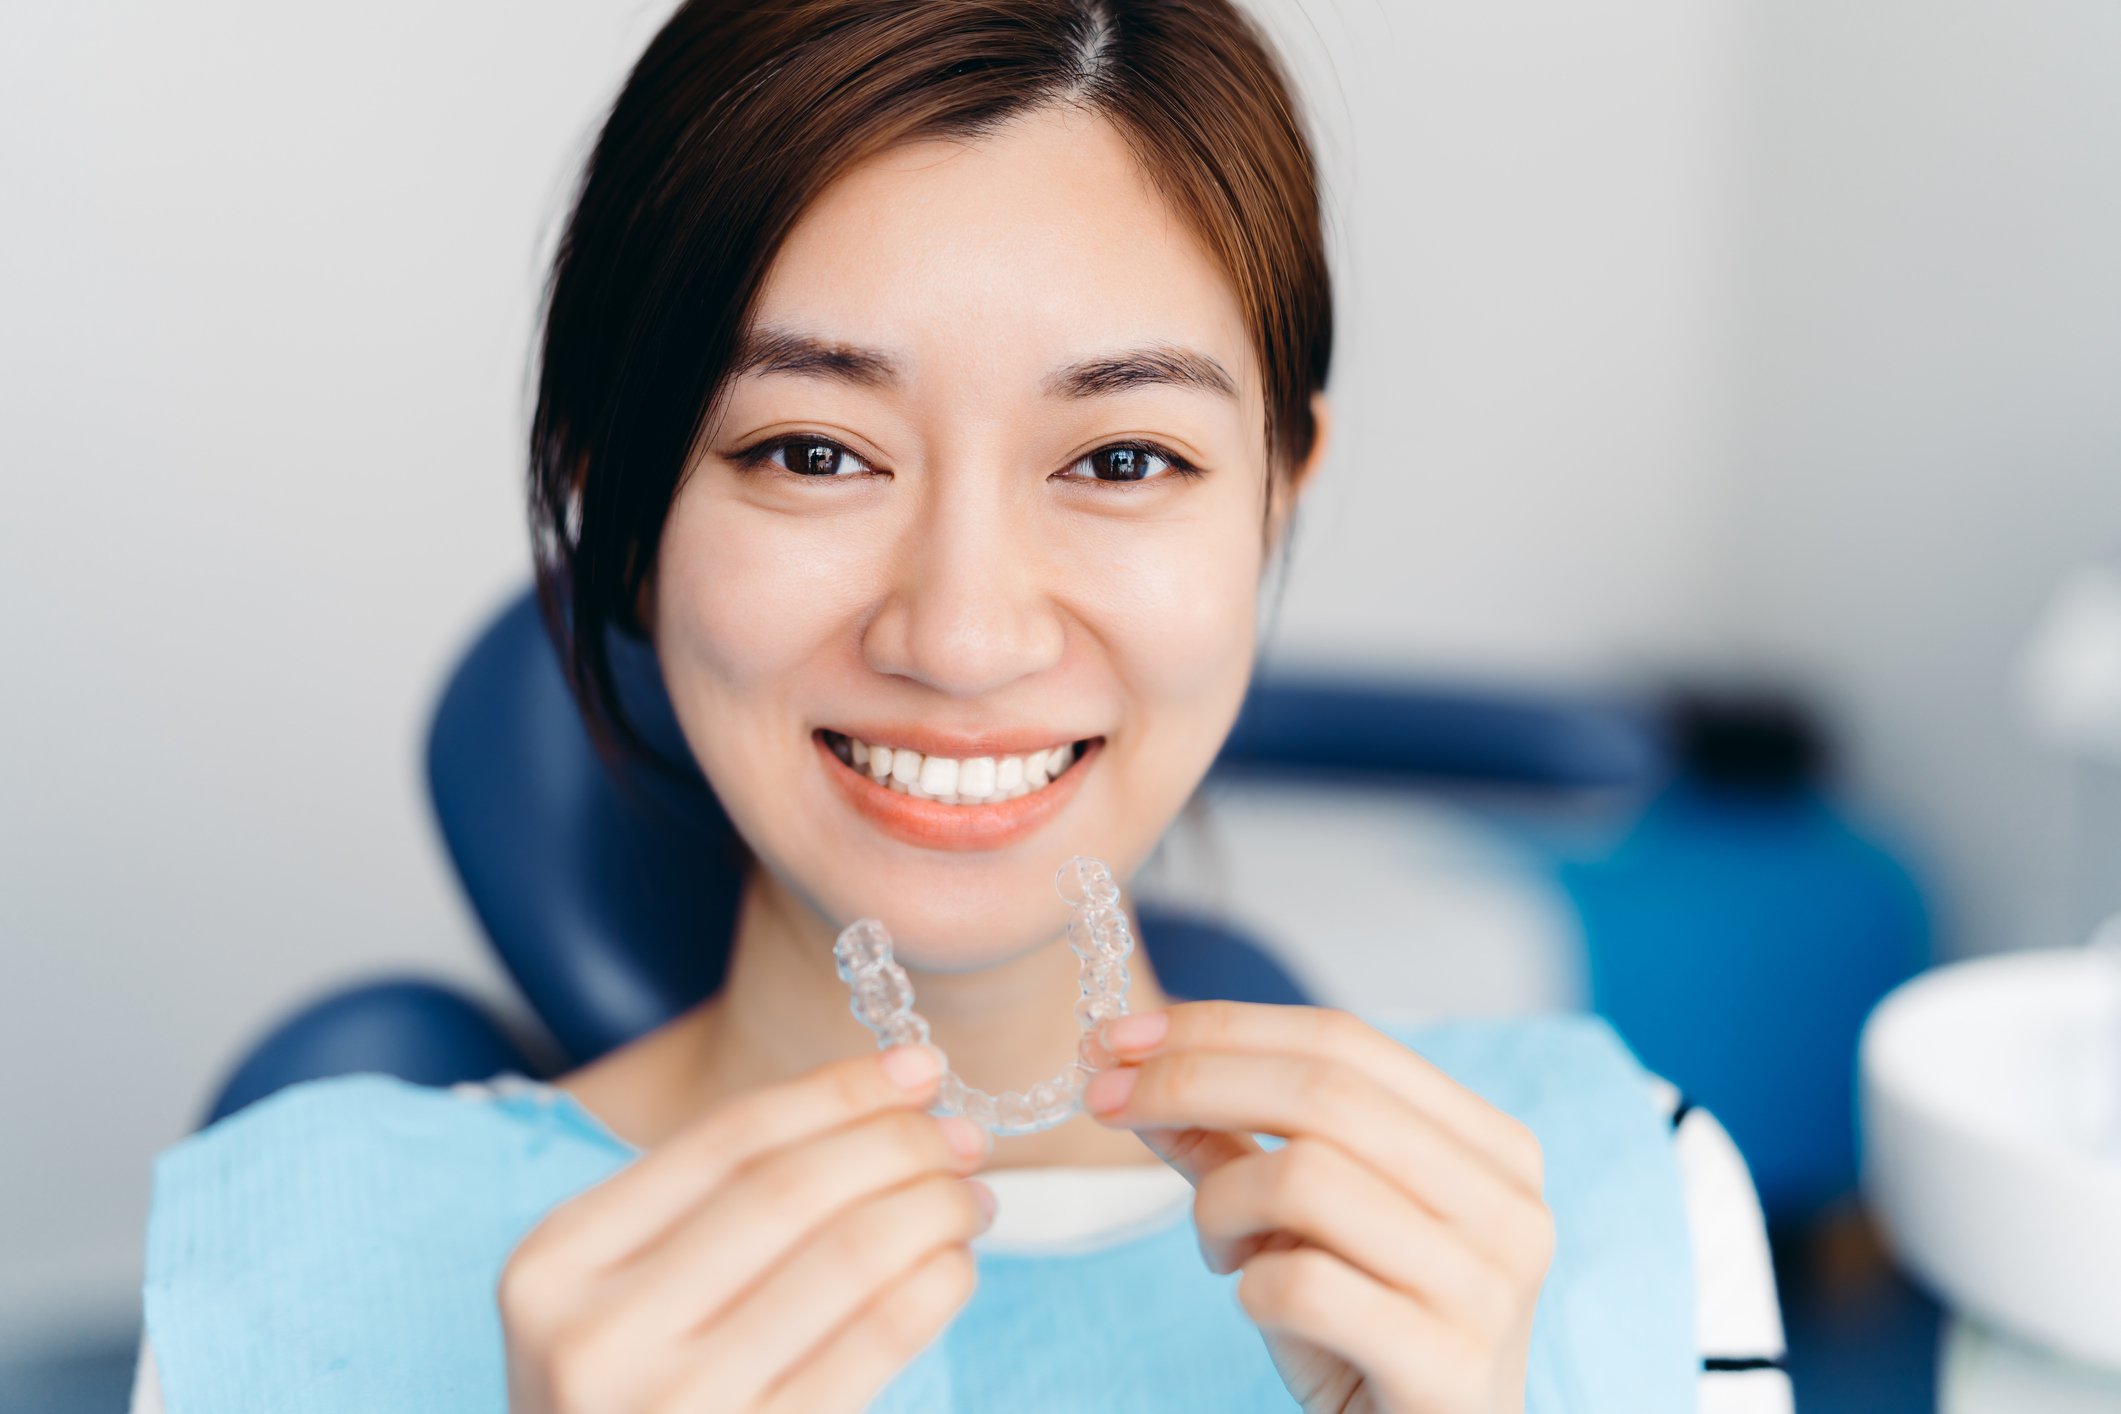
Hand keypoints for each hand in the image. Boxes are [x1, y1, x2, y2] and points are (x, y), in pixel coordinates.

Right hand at [497, 1044, 993, 1412]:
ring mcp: (675, 1405)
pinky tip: (954, 1266)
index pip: (726, 1140)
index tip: (916, 1067)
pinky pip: (877, 1342)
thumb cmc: (631, 1404)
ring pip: (847, 1256)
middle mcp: (599, 1335)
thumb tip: (888, 1102)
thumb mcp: (616, 1300)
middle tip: (961, 1135)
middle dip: (896, 1143)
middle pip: (788, 1190)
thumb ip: (710, 1209)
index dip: (836, 1091)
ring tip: (972, 1199)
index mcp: (557, 1263)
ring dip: (931, 1208)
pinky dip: (934, 1285)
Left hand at [1085, 1002, 1553, 1413]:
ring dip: (1221, 1204)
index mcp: (1490, 1148)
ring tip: (1221, 1250)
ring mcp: (1487, 1288)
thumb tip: (1130, 1069)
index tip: (1117, 1037)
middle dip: (1189, 1082)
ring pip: (1305, 1177)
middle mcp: (1508, 1206)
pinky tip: (1259, 1304)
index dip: (1220, 1026)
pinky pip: (1302, 1285)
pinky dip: (1249, 1286)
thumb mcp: (1301, 1228)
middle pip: (1323, 1091)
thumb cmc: (1366, 1341)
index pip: (1342, 1040)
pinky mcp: (1449, 1367)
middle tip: (1102, 1102)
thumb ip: (1234, 1144)